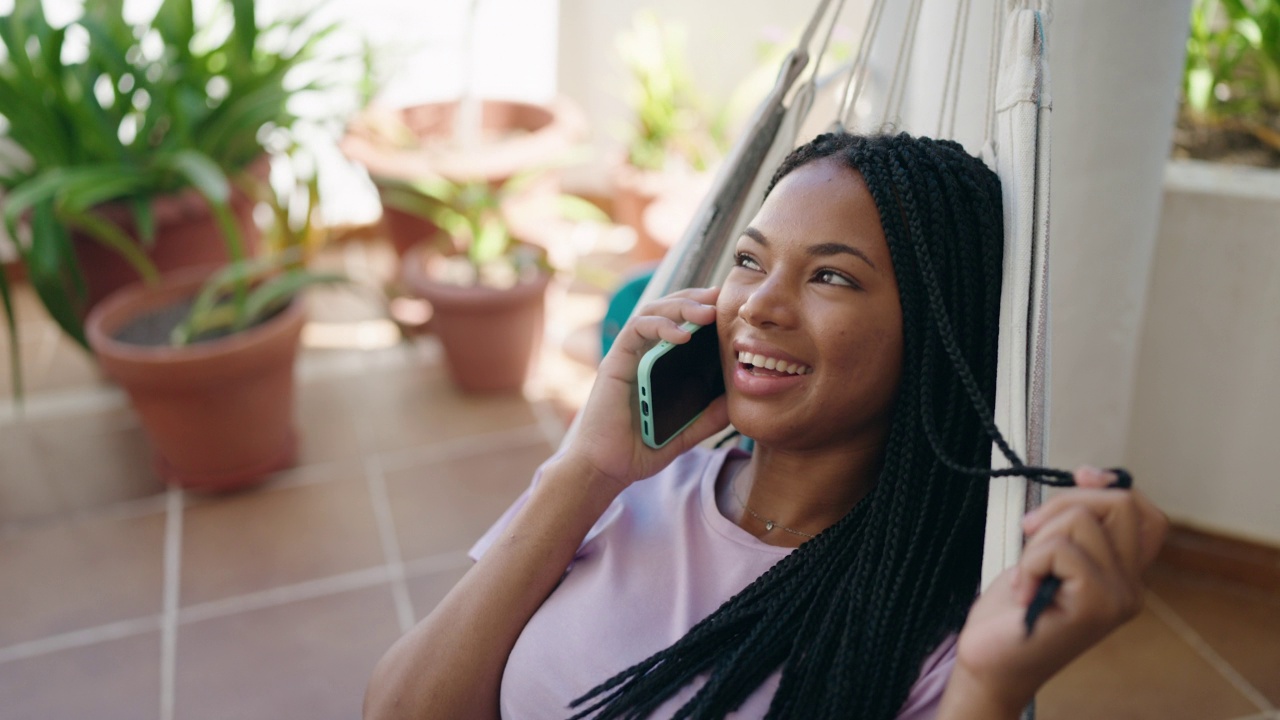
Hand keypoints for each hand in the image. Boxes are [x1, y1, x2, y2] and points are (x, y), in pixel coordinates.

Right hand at [556, 287, 730, 492]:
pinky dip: (659, 326)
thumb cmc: (639, 451)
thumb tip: (736, 401)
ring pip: (651, 312)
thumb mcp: (686, 433)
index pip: (679, 324)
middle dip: (694, 299)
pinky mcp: (614, 362)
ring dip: (680, 307)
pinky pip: (635, 331)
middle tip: (720, 298)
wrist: (607, 469)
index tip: (727, 306)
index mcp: (658, 365)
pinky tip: (682, 334)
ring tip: (706, 312)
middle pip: (666, 310)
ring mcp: (627, 356)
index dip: (701, 310)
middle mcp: (641, 354)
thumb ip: (708, 418)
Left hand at [943, 467, 1168, 716]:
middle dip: (1064, 503)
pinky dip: (1029, 561)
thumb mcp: (1046, 554)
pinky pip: (1059, 548)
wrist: (991, 663)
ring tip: (1030, 574)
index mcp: (1124, 574)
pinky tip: (1025, 592)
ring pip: (1081, 520)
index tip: (1079, 476)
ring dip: (1039, 539)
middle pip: (1120, 504)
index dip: (1113, 487)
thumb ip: (1074, 525)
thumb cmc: (1014, 610)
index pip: (1148, 516)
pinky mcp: (1096, 606)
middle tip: (1030, 532)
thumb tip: (1090, 476)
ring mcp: (1119, 598)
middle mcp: (1131, 587)